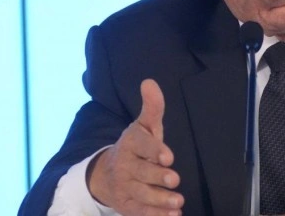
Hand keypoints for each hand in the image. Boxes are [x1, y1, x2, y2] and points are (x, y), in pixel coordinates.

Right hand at [87, 79, 183, 215]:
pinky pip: (140, 212)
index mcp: (130, 143)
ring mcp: (125, 187)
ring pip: (141, 194)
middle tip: (174, 179)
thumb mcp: (144, 126)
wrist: (107, 174)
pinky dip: (155, 215)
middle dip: (158, 176)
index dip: (154, 151)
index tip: (168, 156)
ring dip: (160, 199)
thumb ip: (152, 108)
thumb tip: (150, 82)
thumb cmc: (137, 147)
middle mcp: (125, 165)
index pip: (141, 145)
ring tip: (178, 201)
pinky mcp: (127, 205)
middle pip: (142, 172)